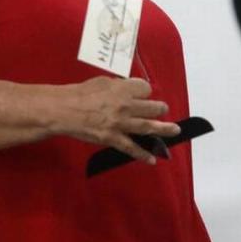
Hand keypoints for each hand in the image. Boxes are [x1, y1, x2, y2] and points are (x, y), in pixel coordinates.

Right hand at [60, 77, 180, 164]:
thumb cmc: (81, 93)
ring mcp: (121, 124)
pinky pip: (131, 148)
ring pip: (148, 127)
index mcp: (123, 89)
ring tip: (174, 130)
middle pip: (152, 107)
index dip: (144, 91)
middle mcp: (126, 106)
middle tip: (163, 110)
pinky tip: (153, 160)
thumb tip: (127, 89)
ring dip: (164, 129)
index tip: (143, 94)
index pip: (145, 89)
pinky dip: (143, 155)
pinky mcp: (113, 139)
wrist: (66, 110)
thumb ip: (118, 86)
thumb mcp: (102, 82)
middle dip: (160, 109)